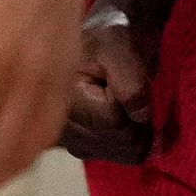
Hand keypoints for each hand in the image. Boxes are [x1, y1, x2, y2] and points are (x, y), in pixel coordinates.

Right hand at [60, 0, 157, 165]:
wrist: (105, 42)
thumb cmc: (111, 40)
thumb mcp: (122, 51)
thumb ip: (130, 83)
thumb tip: (139, 115)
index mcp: (59, 93)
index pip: (111, 120)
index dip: (131, 102)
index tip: (125, 79)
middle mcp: (56, 120)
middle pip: (116, 140)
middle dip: (136, 121)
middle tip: (134, 95)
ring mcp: (66, 137)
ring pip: (119, 152)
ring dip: (135, 133)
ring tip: (129, 106)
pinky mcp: (76, 144)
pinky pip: (114, 155)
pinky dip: (127, 142)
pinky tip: (123, 121)